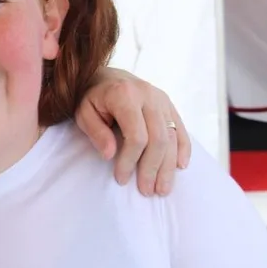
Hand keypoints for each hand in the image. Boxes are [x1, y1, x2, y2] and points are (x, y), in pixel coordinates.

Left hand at [74, 67, 191, 195]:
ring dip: (168, 166)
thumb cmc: (91, 98)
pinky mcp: (169, 104)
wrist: (105, 76)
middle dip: (152, 168)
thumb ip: (96, 132)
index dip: (130, 161)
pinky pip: (181, 128)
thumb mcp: (83, 113)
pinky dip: (183, 149)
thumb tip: (110, 155)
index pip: (136, 136)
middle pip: (159, 139)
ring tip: (162, 189)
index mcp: (125, 95)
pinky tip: (180, 167)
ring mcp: (162, 99)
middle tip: (147, 191)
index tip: (121, 179)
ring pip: (173, 137)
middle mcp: (149, 96)